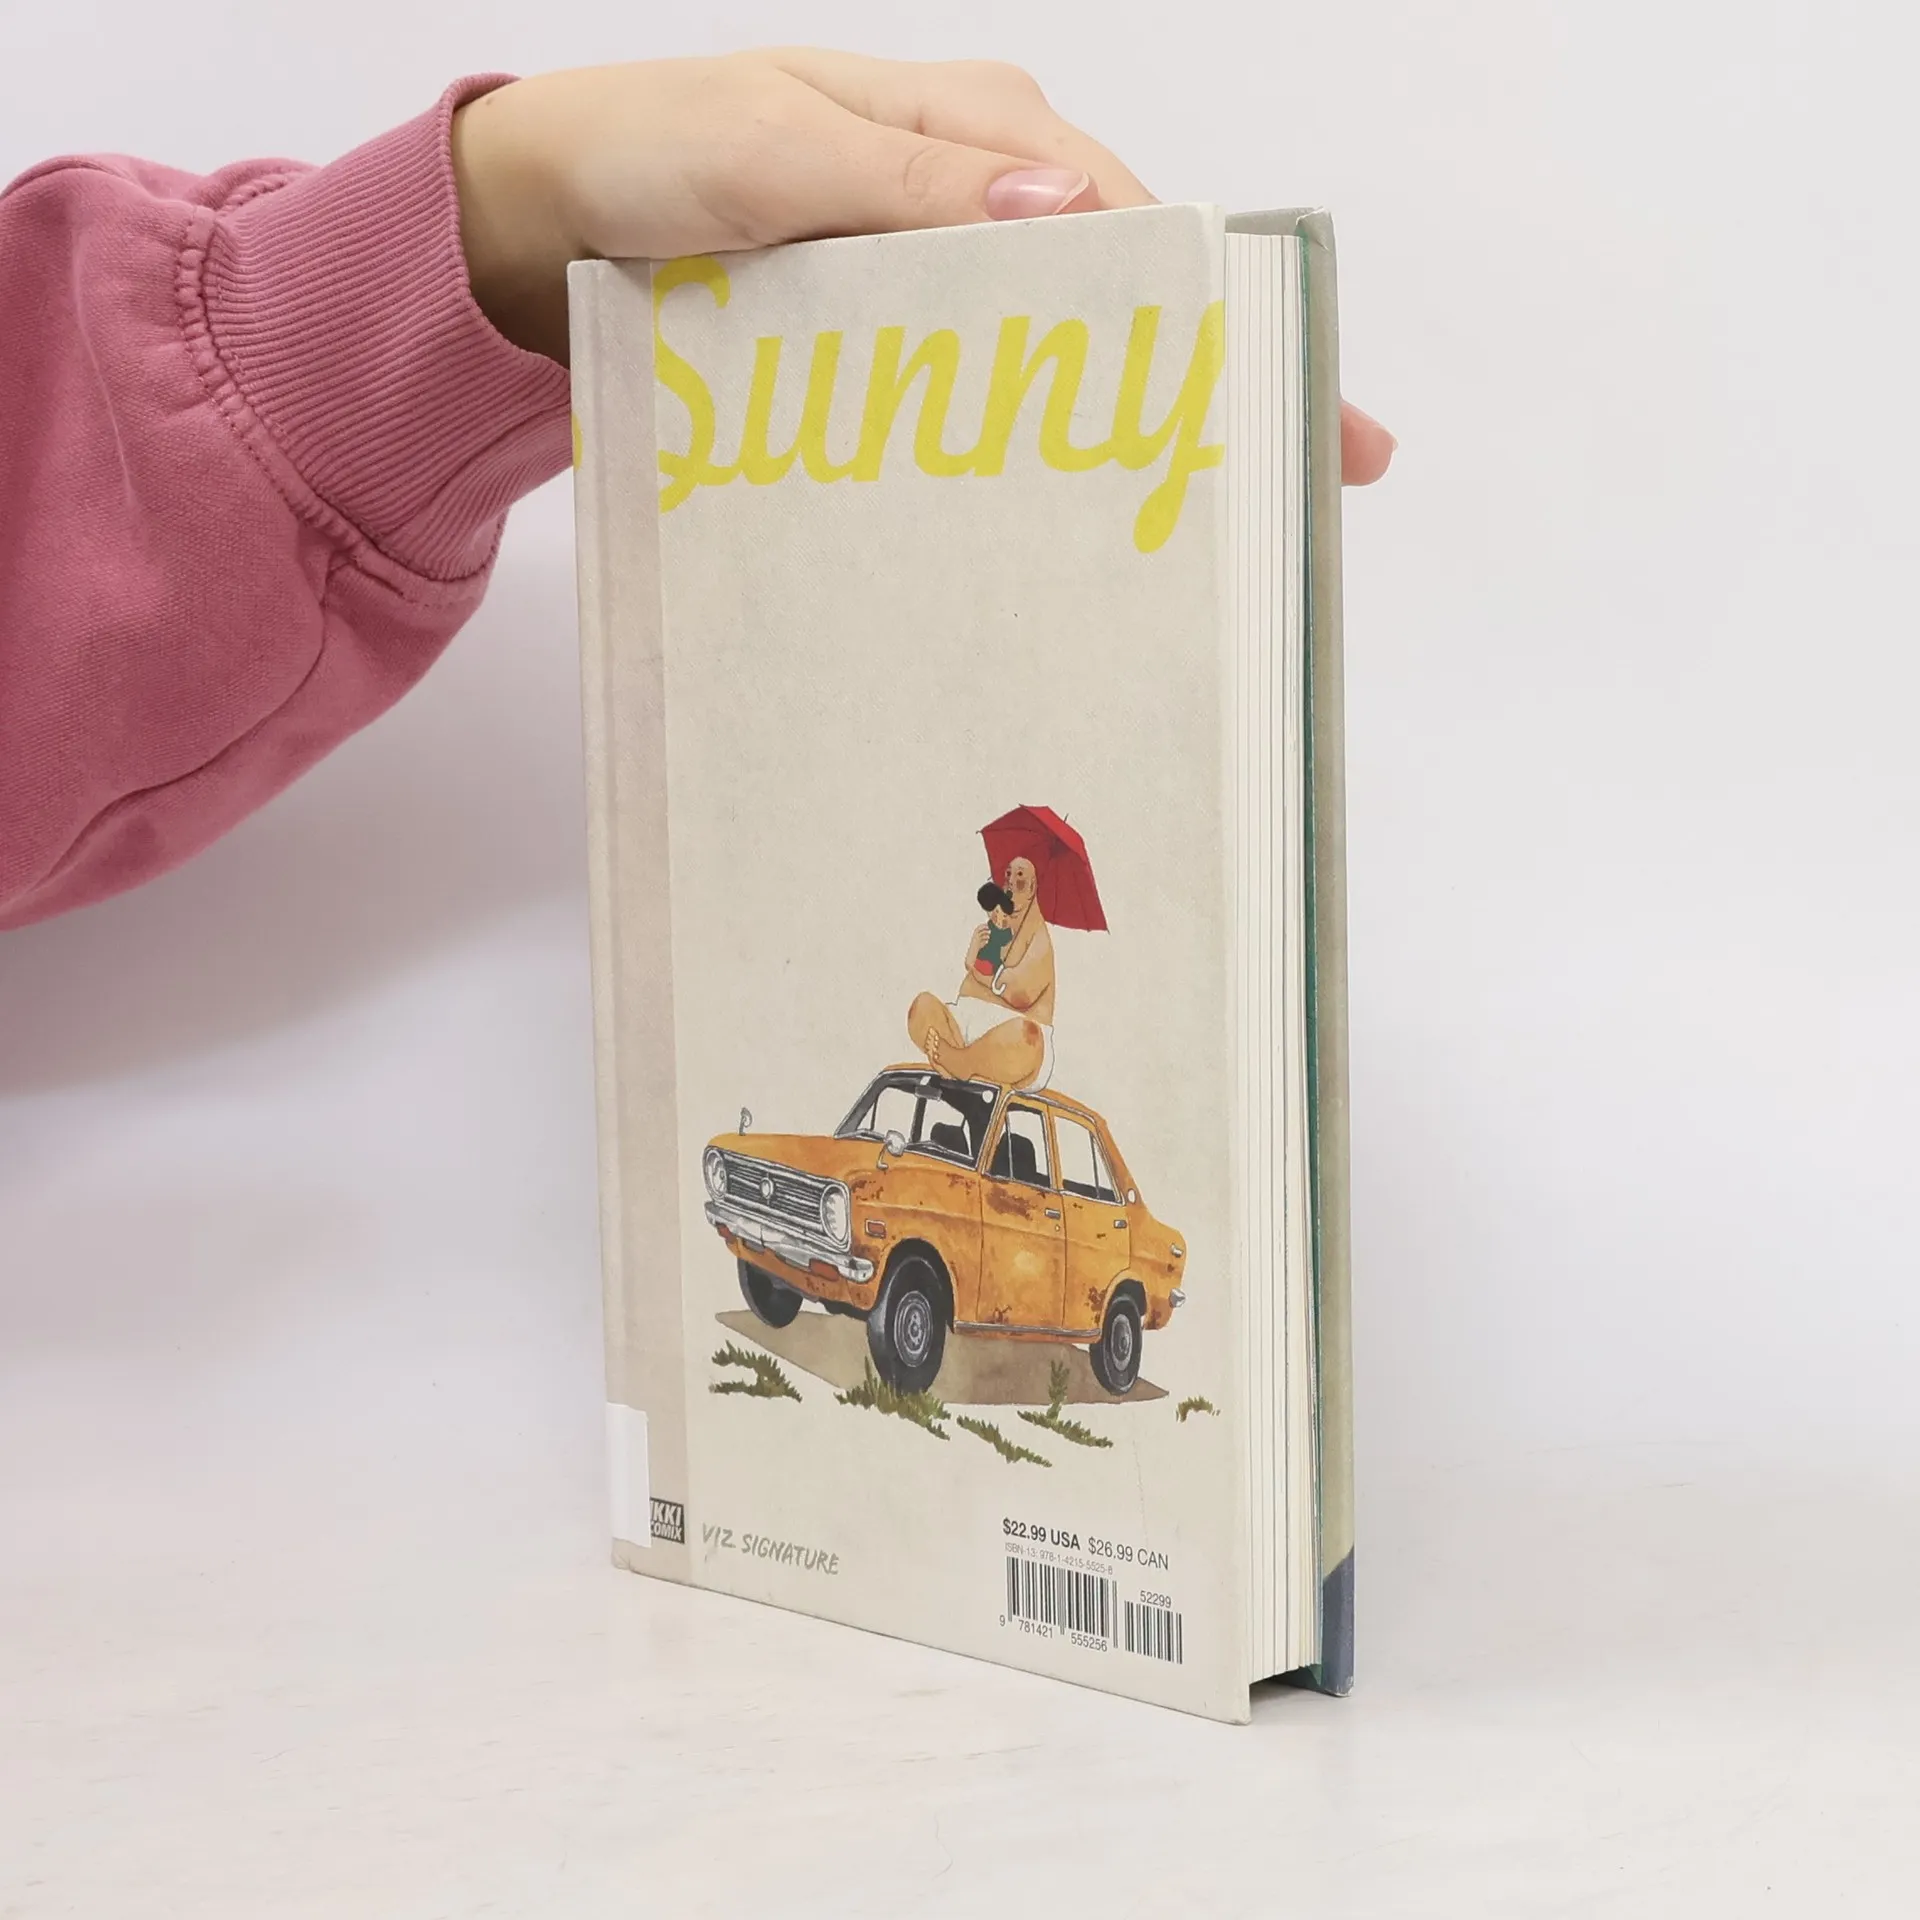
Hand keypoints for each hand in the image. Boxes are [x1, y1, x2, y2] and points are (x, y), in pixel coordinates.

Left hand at [453, 50, 1392, 481]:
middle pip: (1122, 292)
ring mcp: (932, 273)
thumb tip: (1072, 216)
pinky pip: (982, 389)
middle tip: (1305, 484)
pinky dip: (1033, 442)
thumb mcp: (775, 147)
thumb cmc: (650, 155)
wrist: (535, 227)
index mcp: (978, 126)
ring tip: (1211, 523)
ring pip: (1060, 351)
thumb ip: (908, 181)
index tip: (1299, 404)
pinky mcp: (886, 339)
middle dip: (1211, 381)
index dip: (1222, 310)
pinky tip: (1069, 511)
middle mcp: (976, 195)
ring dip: (1129, 427)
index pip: (1135, 218)